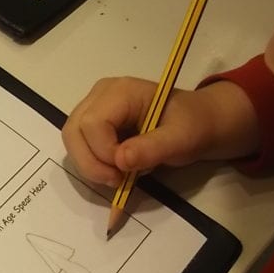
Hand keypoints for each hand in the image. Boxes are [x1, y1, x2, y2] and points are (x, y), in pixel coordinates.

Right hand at [62, 76, 259, 185]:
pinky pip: (80, 145)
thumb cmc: (193, 126)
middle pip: (74, 131)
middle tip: (117, 181)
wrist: (200, 122)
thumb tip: (121, 160)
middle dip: (90, 162)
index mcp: (122, 91)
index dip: (103, 152)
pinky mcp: (95, 123)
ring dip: (90, 165)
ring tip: (118, 177)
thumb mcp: (182, 139)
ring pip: (72, 140)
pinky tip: (115, 171)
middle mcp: (101, 95)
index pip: (92, 123)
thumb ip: (152, 149)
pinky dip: (93, 164)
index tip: (125, 172)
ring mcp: (95, 107)